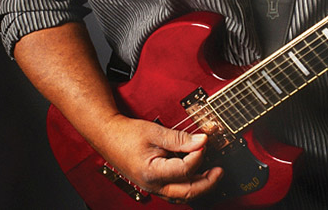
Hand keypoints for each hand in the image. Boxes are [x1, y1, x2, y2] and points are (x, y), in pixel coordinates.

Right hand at [94, 114, 222, 202]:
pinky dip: (188, 185)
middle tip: (219, 171)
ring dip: (199, 187)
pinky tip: (197, 175)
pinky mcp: (154, 184)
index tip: (204, 142)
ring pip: (181, 196)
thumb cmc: (126, 134)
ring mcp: (153, 187)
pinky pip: (175, 191)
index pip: (184, 170)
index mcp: (152, 172)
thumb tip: (201, 141)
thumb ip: (179, 139)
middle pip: (187, 192)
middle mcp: (152, 185)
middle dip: (207, 183)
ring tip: (212, 175)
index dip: (198, 155)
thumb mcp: (155, 132)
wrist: (108, 135)